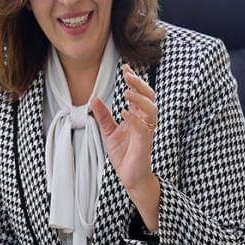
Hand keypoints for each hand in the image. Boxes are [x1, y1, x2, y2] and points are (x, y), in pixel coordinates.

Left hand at [90, 64, 157, 191]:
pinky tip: (124, 112)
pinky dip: (134, 119)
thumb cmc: (124, 154)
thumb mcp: (108, 132)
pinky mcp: (144, 144)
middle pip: (150, 97)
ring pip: (151, 110)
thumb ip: (103, 116)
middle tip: (128, 74)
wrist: (130, 177)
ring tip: (127, 91)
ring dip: (140, 99)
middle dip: (140, 84)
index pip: (139, 94)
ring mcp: (146, 132)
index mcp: (138, 116)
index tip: (125, 67)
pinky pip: (143, 129)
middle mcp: (145, 122)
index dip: (134, 80)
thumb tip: (93, 98)